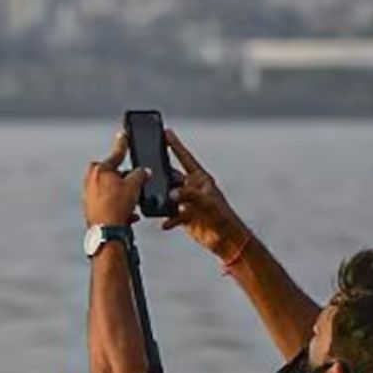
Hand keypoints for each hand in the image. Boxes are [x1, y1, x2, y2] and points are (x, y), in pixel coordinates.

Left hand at [83, 131, 147, 225]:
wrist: (106, 232)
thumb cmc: (117, 206)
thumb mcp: (135, 185)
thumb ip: (141, 174)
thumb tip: (143, 171)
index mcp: (100, 170)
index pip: (116, 153)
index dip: (124, 143)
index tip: (124, 133)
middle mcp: (91, 180)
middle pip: (111, 172)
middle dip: (122, 176)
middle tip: (133, 181)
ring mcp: (89, 195)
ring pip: (110, 189)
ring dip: (121, 194)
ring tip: (132, 202)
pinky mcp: (90, 208)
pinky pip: (108, 203)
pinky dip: (118, 206)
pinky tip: (128, 214)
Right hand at [162, 130, 251, 261]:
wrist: (227, 240)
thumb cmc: (222, 218)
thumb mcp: (206, 203)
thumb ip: (189, 196)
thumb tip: (172, 193)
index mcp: (200, 179)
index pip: (185, 158)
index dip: (175, 145)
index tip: (165, 132)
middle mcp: (192, 188)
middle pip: (171, 176)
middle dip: (160, 173)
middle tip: (146, 167)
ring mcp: (187, 202)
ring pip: (167, 195)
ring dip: (160, 199)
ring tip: (150, 199)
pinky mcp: (184, 216)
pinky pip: (170, 214)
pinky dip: (166, 219)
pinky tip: (165, 223)